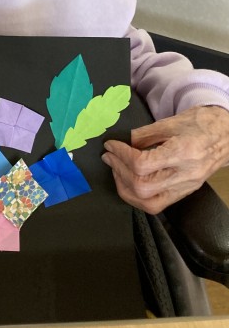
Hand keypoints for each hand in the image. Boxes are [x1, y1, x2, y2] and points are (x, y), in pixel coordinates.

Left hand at [101, 106, 228, 214]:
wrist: (225, 134)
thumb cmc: (200, 124)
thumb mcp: (169, 123)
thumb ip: (143, 134)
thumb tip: (121, 142)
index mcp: (183, 153)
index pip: (142, 165)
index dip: (121, 155)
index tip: (111, 146)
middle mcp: (186, 175)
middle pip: (142, 188)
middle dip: (119, 172)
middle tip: (109, 157)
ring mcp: (186, 187)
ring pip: (149, 204)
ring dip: (126, 189)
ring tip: (117, 170)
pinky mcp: (185, 192)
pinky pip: (157, 204)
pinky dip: (138, 196)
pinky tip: (130, 181)